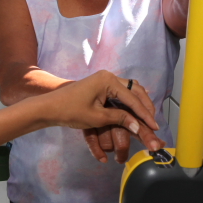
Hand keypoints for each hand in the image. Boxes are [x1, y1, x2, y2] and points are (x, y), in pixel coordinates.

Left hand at [38, 70, 164, 152]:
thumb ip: (120, 119)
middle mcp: (108, 76)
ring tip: (147, 118)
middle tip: (153, 122)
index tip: (154, 126)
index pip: (132, 98)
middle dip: (145, 106)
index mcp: (108, 80)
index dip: (144, 114)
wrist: (49, 107)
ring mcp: (104, 80)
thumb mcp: (97, 117)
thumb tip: (138, 126)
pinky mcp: (100, 87)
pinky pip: (121, 93)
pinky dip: (129, 103)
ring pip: (129, 90)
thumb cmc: (70, 111)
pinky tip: (136, 112)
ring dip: (139, 104)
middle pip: (135, 90)